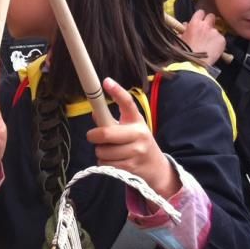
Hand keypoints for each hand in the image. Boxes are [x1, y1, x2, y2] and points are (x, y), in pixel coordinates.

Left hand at [86, 78, 179, 199]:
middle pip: (105, 133)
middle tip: (93, 136)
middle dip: (93, 136)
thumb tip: (95, 112)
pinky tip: (114, 161)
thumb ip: (111, 121)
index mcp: (136, 120)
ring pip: (102, 151)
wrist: (156, 167)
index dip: (117, 91)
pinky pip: (105, 164)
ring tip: (110, 151)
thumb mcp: (129, 128)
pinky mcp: (131, 167)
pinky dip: (104, 163)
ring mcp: (136, 151)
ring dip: (100, 152)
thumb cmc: (137, 143)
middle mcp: (138, 133)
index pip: (127, 103)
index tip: (106, 81)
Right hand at [179, 11, 225, 65]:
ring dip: (213, 34)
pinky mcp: (222, 40)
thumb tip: (186, 25)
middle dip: (209, 22)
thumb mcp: (179, 39)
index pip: (200, 12)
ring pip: (216, 29)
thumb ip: (184, 30)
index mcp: (194, 23)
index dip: (200, 16)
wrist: (193, 64)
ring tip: (209, 44)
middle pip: (211, 16)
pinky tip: (213, 49)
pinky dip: (218, 43)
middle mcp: (206, 25)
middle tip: (206, 29)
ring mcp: (215, 32)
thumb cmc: (184, 52)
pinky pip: (221, 39)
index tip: (199, 21)